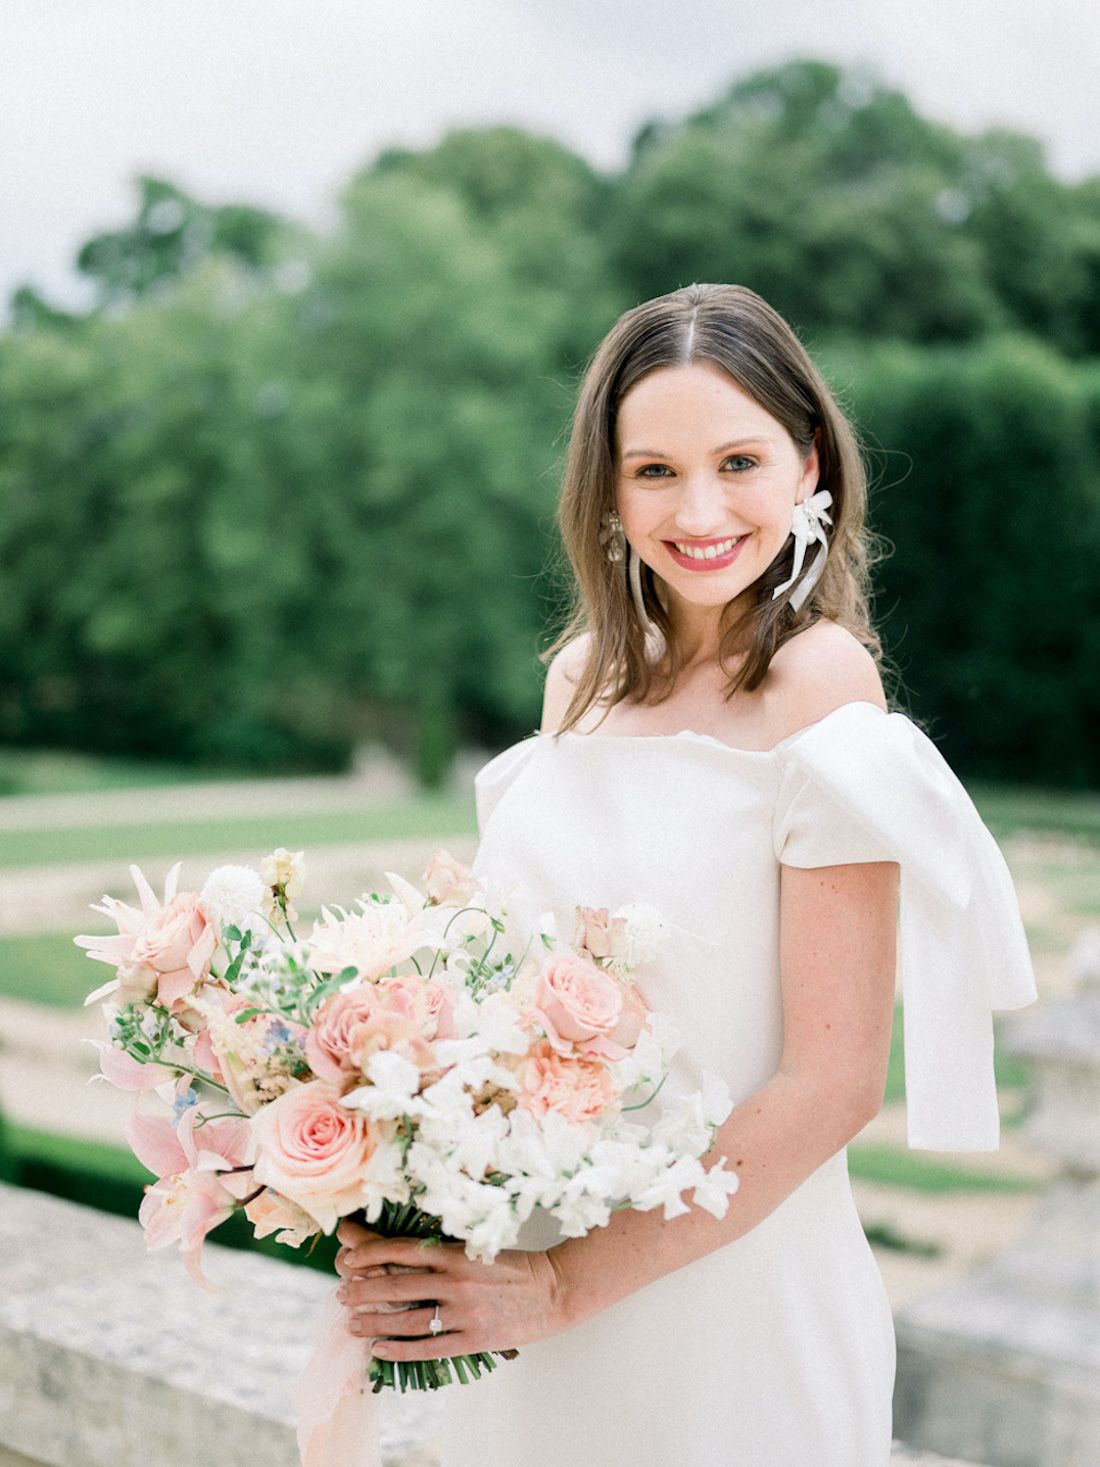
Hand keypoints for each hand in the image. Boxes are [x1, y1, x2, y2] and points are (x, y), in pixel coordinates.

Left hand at [333, 1222, 570, 1363]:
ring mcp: (464, 1313)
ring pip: (406, 1320)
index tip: (347, 1258)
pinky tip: (380, 1349)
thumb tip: (402, 1254)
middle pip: (396, 1286)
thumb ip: (444, 1253)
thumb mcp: (478, 1248)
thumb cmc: (515, 1267)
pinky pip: (428, 1348)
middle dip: (363, 1290)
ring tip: (351, 1323)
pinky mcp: (474, 1340)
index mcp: (456, 1252)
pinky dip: (400, 1350)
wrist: (555, 1289)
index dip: (369, 1254)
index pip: (400, 1250)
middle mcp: (456, 1281)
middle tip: (342, 1293)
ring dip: (374, 1322)